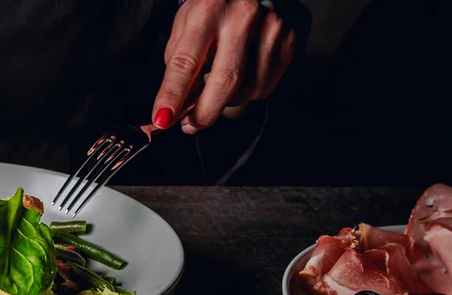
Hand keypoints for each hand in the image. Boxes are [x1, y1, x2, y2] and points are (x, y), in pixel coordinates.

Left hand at [151, 0, 298, 133]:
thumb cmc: (211, 10)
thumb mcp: (186, 28)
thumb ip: (179, 66)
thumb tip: (177, 108)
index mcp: (209, 10)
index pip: (187, 61)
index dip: (173, 94)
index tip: (162, 119)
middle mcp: (244, 16)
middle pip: (226, 80)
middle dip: (204, 112)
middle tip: (190, 125)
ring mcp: (271, 27)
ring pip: (247, 89)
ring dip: (226, 99)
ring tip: (218, 80)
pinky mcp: (288, 40)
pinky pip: (264, 86)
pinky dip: (247, 90)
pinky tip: (241, 72)